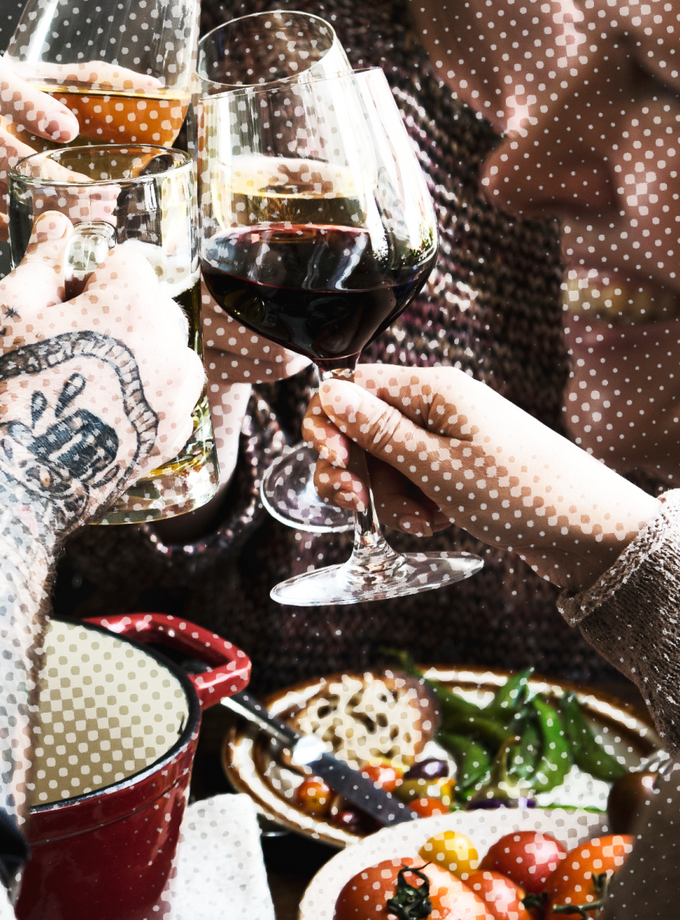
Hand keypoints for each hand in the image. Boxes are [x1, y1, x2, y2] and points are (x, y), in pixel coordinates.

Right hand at [0, 50, 168, 236]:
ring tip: (85, 220)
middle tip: (101, 202)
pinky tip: (38, 225)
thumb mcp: (13, 73)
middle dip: (53, 182)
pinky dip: (9, 225)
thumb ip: (80, 80)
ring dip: (39, 209)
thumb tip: (156, 91)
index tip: (66, 129)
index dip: (27, 105)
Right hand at [0, 211, 205, 536]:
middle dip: (108, 315)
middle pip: (146, 306)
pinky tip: (84, 417)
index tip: (49, 308)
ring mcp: (177, 399)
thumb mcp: (5, 310)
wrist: (4, 492)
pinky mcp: (169, 441)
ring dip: (123, 356)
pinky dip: (130, 396)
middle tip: (52, 349)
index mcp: (136, 303)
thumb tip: (58, 223)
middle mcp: (174, 347)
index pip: (123, 261)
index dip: (81, 278)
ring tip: (69, 386)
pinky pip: (157, 396)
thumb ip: (42, 261)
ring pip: (156, 352)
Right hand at [304, 363, 658, 589]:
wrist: (592, 533)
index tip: (335, 463)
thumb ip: (378, 430)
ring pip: (385, 461)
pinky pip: (413, 480)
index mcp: (433, 391)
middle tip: (356, 504)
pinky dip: (414, 505)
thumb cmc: (521, 494)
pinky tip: (436, 523)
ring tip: (419, 522)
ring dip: (388, 497)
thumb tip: (328, 391)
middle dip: (354, 470)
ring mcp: (449, 437)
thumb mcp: (438, 466)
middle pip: (362, 429)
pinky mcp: (459, 465)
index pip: (352, 387)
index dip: (329, 424)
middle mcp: (438, 406)